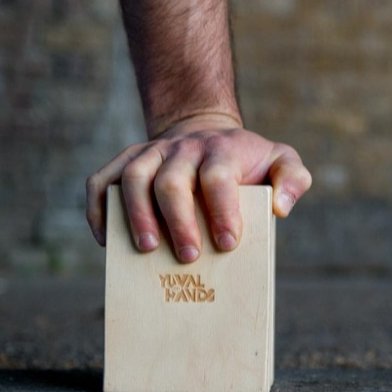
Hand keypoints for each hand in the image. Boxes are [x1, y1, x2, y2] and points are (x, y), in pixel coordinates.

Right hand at [85, 113, 311, 260]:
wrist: (207, 134)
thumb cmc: (247, 161)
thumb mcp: (281, 161)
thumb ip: (293, 179)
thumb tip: (280, 208)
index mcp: (221, 150)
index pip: (217, 176)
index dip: (221, 209)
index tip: (227, 243)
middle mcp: (182, 148)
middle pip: (171, 180)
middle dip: (178, 220)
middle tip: (189, 257)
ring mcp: (150, 153)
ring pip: (134, 177)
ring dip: (136, 215)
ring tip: (147, 249)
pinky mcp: (126, 162)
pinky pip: (101, 181)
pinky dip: (98, 209)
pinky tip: (106, 241)